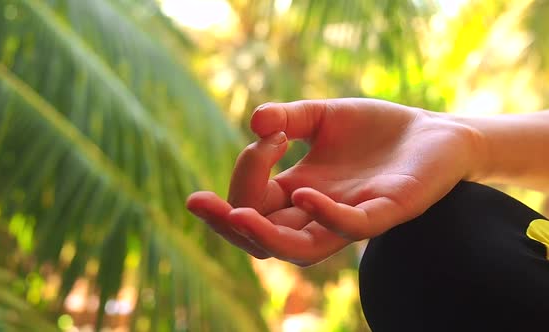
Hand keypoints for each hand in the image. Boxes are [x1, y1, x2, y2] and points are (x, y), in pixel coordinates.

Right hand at [187, 98, 483, 265]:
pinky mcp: (387, 213)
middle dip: (225, 223)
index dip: (244, 174)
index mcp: (298, 193)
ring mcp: (351, 218)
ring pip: (299, 249)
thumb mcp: (324, 116)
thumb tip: (255, 123)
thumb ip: (289, 117)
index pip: (253, 203)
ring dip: (263, 235)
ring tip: (235, 216)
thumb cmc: (377, 131)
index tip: (268, 131)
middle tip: (198, 202)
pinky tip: (304, 192)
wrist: (436, 134)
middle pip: (263, 238)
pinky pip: (351, 228)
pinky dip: (325, 216)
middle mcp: (318, 214)